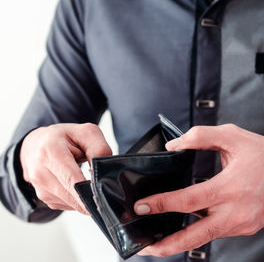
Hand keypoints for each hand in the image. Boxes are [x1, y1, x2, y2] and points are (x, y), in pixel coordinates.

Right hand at [20, 123, 111, 213]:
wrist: (34, 145)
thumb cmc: (61, 138)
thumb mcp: (84, 132)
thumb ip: (99, 149)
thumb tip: (104, 173)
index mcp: (50, 153)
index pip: (71, 181)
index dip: (89, 194)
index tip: (103, 200)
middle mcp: (41, 173)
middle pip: (74, 197)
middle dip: (92, 196)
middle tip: (102, 186)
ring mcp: (41, 189)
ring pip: (73, 204)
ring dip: (84, 196)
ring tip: (81, 176)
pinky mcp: (45, 199)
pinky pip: (68, 205)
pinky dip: (76, 198)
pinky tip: (74, 184)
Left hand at [133, 124, 263, 256]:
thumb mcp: (233, 136)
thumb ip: (200, 137)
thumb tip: (172, 146)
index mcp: (230, 187)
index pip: (188, 200)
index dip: (162, 204)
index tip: (140, 207)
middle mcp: (236, 211)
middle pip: (196, 236)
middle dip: (168, 245)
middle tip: (144, 248)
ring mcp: (241, 223)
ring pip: (204, 238)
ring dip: (179, 243)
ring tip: (155, 243)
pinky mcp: (244, 227)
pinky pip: (215, 232)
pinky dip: (196, 233)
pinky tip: (180, 230)